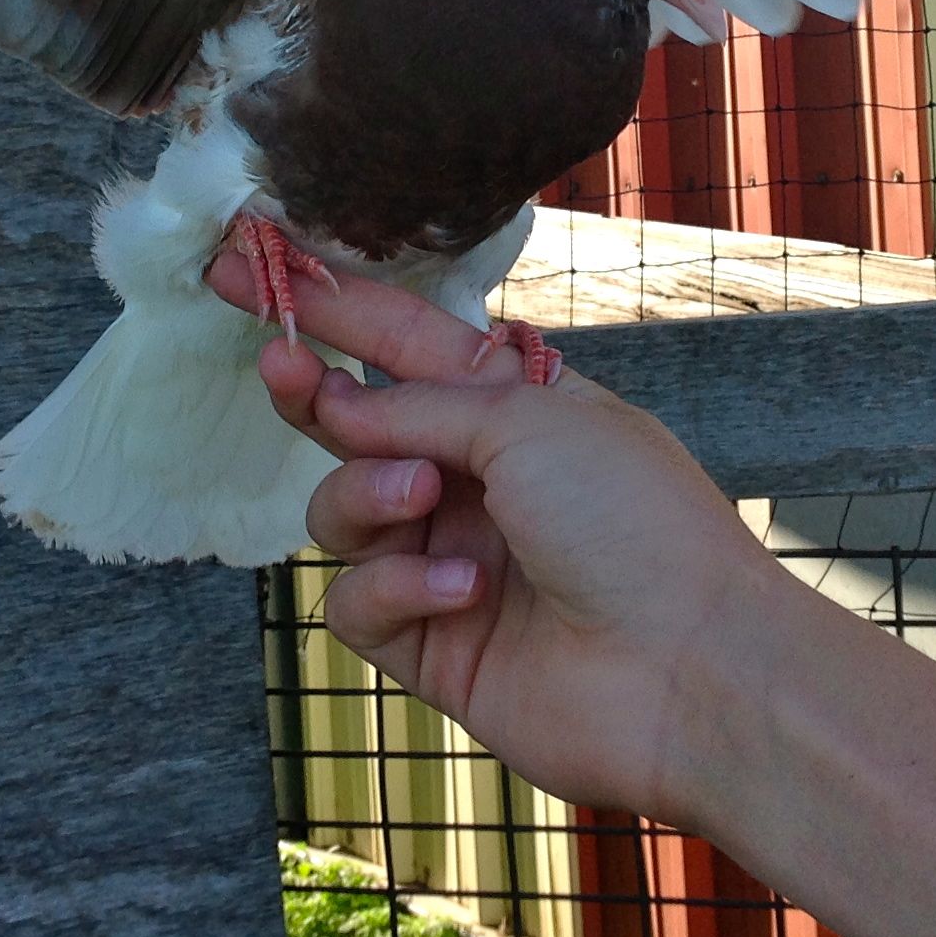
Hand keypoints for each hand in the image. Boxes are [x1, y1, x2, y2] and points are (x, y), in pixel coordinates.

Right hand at [206, 253, 794, 822]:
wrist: (690, 670)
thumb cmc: (635, 524)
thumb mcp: (528, 421)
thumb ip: (413, 406)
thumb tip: (332, 401)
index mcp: (517, 410)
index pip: (403, 344)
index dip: (329, 307)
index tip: (245, 265)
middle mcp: (479, 481)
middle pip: (357, 427)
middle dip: (313, 395)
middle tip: (282, 369)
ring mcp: (450, 562)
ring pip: (344, 514)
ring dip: (368, 497)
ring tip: (420, 499)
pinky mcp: (431, 646)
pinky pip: (360, 602)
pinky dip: (398, 587)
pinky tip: (464, 592)